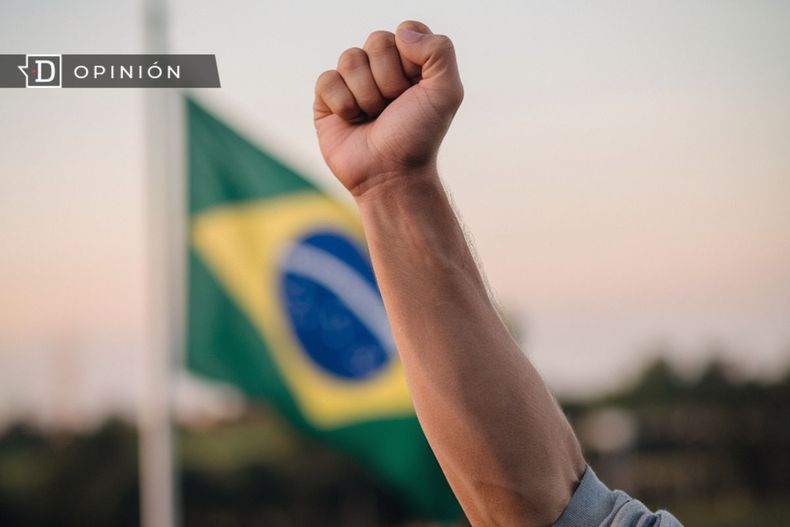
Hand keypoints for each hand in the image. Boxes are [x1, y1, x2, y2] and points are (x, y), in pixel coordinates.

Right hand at [314, 20, 462, 195]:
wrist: (391, 175)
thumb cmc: (419, 136)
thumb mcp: (446, 93)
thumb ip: (440, 51)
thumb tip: (402, 33)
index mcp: (410, 61)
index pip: (406, 31)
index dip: (410, 60)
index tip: (416, 89)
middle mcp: (381, 67)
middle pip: (377, 41)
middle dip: (389, 80)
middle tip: (394, 107)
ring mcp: (353, 82)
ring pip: (350, 59)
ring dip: (367, 95)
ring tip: (374, 117)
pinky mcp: (327, 99)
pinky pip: (327, 79)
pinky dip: (343, 104)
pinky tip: (352, 121)